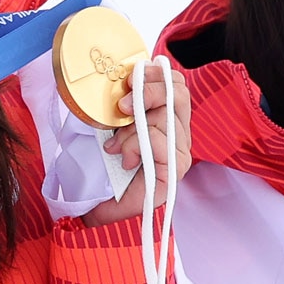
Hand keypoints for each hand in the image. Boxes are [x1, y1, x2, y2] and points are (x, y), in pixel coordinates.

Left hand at [80, 62, 190, 227]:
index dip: (154, 74)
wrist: (102, 210)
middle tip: (121, 105)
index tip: (128, 79)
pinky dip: (135, 145)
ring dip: (133, 127)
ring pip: (165, 116)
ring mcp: (180, 153)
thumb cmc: (107, 170)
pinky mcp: (176, 171)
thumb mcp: (110, 130)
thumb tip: (114, 78)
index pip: (175, 83)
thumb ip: (119, 107)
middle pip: (178, 93)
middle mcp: (179, 135)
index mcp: (168, 120)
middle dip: (147, 91)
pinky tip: (124, 159)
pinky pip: (159, 141)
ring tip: (116, 145)